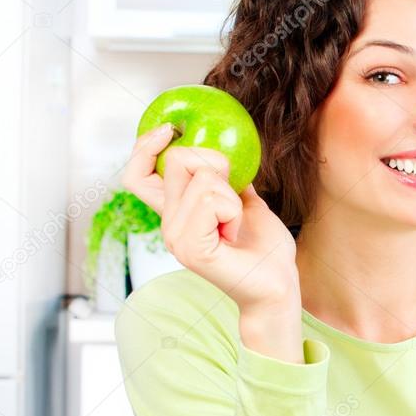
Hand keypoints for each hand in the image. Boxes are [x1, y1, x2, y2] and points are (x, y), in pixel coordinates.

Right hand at [122, 124, 299, 312]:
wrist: (278, 286)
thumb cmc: (266, 250)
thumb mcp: (247, 203)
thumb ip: (231, 181)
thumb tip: (227, 151)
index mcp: (176, 214)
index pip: (137, 174)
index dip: (146, 146)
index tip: (172, 129)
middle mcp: (168, 225)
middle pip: (177, 160)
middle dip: (215, 164)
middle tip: (232, 196)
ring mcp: (176, 238)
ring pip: (203, 179)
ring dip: (232, 196)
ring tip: (236, 224)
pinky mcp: (190, 249)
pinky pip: (211, 201)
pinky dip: (233, 210)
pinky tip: (235, 233)